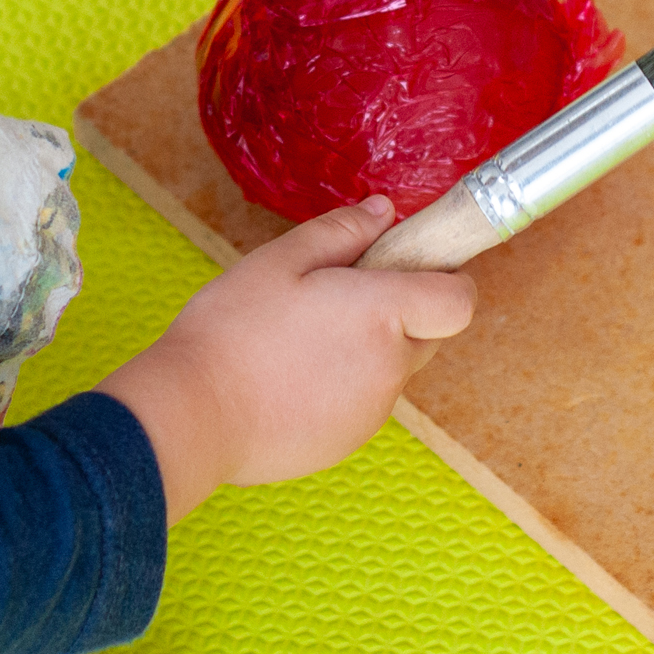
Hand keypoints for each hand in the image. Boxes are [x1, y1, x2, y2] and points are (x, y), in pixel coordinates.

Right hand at [96, 198, 476, 522]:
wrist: (193, 416)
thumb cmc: (232, 332)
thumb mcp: (279, 261)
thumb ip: (340, 232)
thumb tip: (384, 212)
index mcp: (383, 314)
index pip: (460, 300)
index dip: (445, 279)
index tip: (409, 267)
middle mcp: (390, 368)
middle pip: (428, 333)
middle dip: (399, 312)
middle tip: (337, 298)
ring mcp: (372, 411)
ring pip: (391, 369)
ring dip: (367, 350)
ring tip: (301, 340)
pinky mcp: (348, 441)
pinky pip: (363, 402)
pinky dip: (342, 385)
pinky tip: (290, 377)